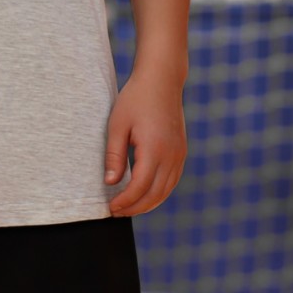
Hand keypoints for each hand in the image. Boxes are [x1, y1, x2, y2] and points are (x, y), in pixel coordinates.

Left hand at [104, 66, 186, 216]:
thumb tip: (110, 183)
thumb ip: (114, 156)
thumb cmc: (136, 99)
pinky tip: (145, 195)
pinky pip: (172, 180)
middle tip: (117, 212)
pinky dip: (159, 193)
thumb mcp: (117, 125)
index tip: (111, 207)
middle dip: (135, 207)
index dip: (125, 201)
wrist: (161, 80)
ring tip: (129, 208)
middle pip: (154, 194)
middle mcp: (171, 155)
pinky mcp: (181, 151)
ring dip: (148, 203)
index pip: (139, 187)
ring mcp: (179, 154)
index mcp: (154, 149)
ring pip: (166, 190)